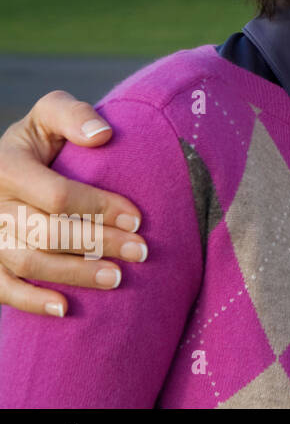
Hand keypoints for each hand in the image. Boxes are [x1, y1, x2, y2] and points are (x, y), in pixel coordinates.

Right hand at [0, 91, 146, 315]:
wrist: (8, 167)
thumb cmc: (40, 142)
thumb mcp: (50, 115)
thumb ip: (72, 115)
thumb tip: (103, 135)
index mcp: (7, 165)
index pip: (56, 194)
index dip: (98, 207)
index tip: (137, 217)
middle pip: (45, 232)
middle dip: (97, 243)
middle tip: (141, 250)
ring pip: (26, 261)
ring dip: (73, 274)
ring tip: (118, 278)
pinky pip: (1, 288)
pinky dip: (30, 301)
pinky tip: (65, 308)